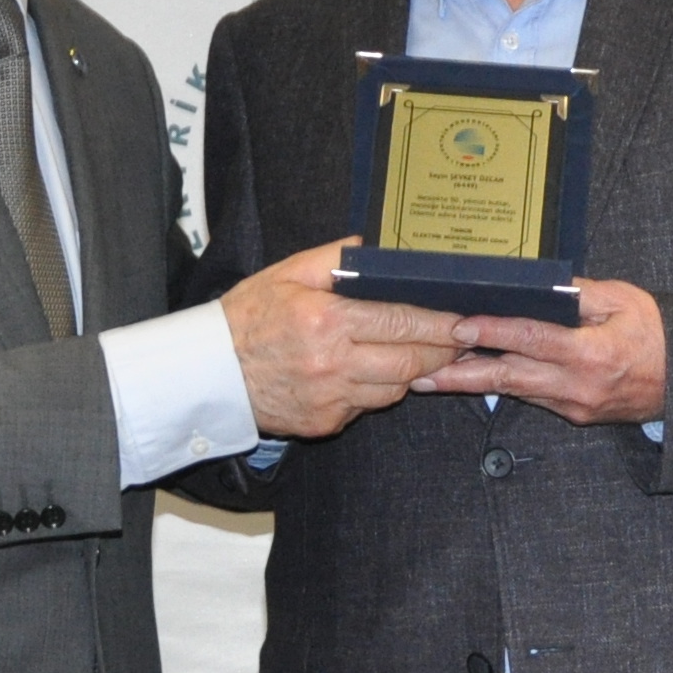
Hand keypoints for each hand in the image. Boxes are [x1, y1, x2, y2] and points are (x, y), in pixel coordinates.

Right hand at [224, 238, 461, 439]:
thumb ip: (335, 258)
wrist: (210, 372)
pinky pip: (367, 407)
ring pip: (395, 389)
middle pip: (410, 362)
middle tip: (458, 340)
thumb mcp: (286, 273)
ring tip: (420, 354)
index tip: (463, 322)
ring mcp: (330, 398)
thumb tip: (374, 249)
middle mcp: (332, 363)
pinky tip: (372, 373)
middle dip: (441, 351)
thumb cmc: (247, 317)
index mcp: (326, 320)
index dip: (439, 324)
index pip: (401, 322)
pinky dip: (377, 390)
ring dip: (412, 372)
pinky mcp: (325, 422)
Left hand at [416, 279, 666, 426]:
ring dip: (471, 384)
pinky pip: (530, 396)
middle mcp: (577, 386)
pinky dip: (501, 386)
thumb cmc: (656, 333)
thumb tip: (538, 284)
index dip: (492, 333)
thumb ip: (579, 293)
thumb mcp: (624, 300)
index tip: (459, 327)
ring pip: (513, 392)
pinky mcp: (572, 415)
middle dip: (460, 376)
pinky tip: (472, 377)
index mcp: (591, 354)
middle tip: (420, 372)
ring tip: (430, 376)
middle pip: (507, 379)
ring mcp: (573, 406)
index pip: (530, 340)